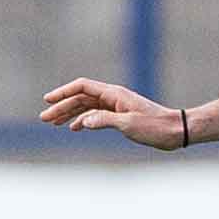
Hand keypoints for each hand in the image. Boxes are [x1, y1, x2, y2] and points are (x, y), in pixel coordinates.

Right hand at [40, 76, 187, 150]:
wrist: (175, 131)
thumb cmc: (155, 127)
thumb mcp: (129, 125)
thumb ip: (105, 121)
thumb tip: (83, 121)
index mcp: (114, 94)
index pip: (83, 87)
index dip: (64, 92)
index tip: (48, 101)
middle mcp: (113, 97)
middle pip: (81, 98)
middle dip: (62, 107)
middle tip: (44, 118)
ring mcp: (116, 106)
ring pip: (87, 107)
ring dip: (70, 113)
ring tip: (53, 122)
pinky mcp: (121, 116)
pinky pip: (96, 115)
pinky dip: (84, 120)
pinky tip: (75, 127)